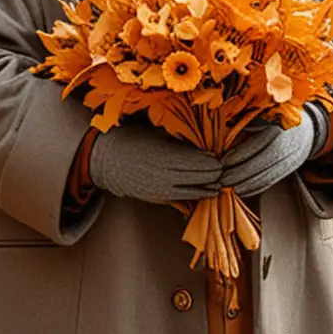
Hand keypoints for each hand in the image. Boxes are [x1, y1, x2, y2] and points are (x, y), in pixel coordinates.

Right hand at [89, 122, 222, 203]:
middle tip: (225, 170)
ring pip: (192, 192)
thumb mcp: (158, 134)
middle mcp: (164, 176)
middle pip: (198, 178)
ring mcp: (160, 190)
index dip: (212, 163)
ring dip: (207, 187)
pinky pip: (182, 199)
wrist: (107, 159)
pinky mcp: (157, 199)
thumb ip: (181, 142)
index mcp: (165, 156)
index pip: (197, 163)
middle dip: (213, 175)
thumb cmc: (134, 139)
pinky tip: (206, 192)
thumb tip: (206, 147)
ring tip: (219, 183)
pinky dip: (196, 195)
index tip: (222, 159)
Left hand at [221, 105, 329, 197]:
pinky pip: (269, 183)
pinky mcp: (288, 172)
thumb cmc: (276, 123)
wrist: (306, 132)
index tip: (223, 161)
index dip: (239, 154)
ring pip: (265, 177)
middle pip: (260, 164)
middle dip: (238, 174)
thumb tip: (223, 141)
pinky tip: (240, 191)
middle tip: (221, 179)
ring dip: (244, 185)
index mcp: (279, 129)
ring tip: (227, 187)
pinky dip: (253, 189)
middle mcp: (287, 146)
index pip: (257, 144)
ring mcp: (290, 161)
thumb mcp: (265, 119)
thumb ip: (247, 127)